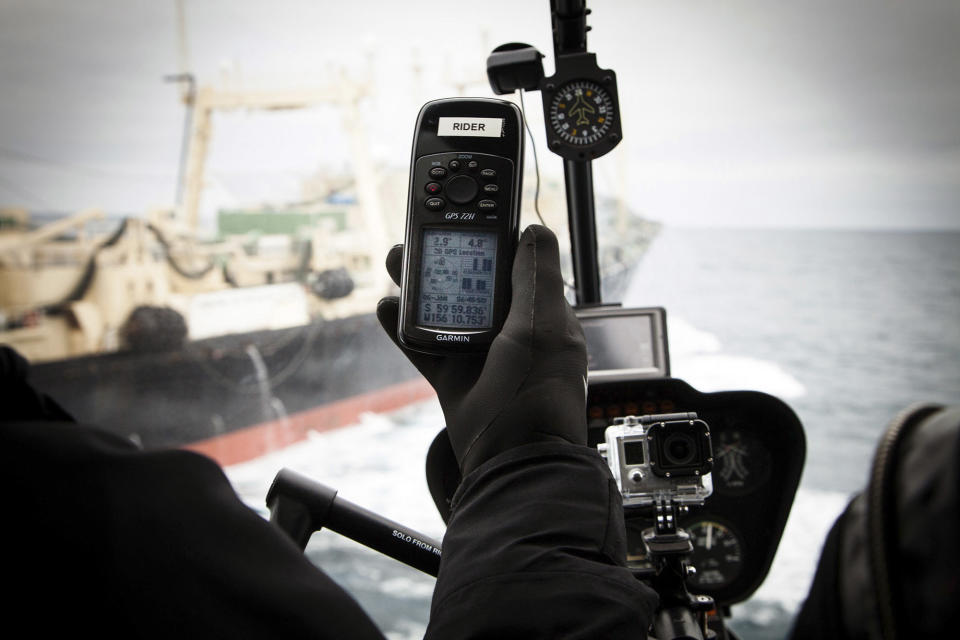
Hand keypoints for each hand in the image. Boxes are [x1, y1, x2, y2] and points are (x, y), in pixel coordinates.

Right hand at [376, 225, 587, 475]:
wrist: (512, 461)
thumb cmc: (536, 395)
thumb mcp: (544, 326)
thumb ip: (536, 278)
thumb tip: (534, 230)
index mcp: (539, 314)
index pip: (512, 263)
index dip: (488, 237)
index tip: (463, 211)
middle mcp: (510, 330)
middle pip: (471, 280)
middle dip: (443, 255)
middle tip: (418, 233)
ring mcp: (479, 354)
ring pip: (443, 307)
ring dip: (417, 285)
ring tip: (395, 261)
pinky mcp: (454, 376)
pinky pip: (423, 344)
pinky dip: (403, 327)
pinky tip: (386, 308)